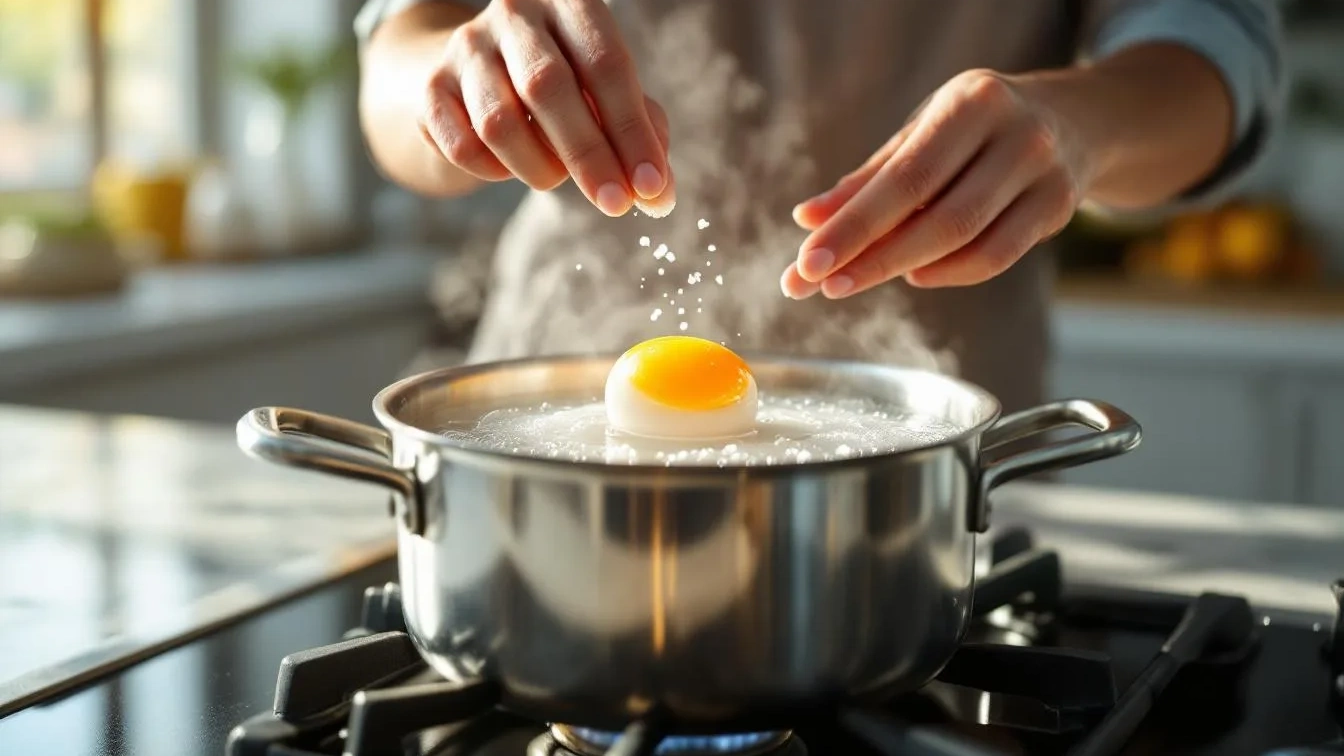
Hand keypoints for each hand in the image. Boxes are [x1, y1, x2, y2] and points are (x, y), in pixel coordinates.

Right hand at [419, 0, 673, 215]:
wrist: (481, 73)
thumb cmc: (567, 85)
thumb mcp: (609, 94)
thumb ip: (642, 134)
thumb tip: (658, 197)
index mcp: (570, 2)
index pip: (606, 64)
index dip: (631, 132)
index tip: (651, 188)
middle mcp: (514, 12)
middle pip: (548, 88)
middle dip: (588, 156)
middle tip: (615, 206)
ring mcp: (466, 46)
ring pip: (499, 123)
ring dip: (539, 167)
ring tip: (556, 176)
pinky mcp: (431, 86)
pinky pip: (463, 146)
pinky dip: (494, 172)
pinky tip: (511, 167)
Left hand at [782, 69, 1091, 297]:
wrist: (1073, 118)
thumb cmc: (975, 127)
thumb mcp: (922, 133)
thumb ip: (868, 178)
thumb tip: (808, 219)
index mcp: (972, 103)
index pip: (904, 178)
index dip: (853, 226)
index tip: (807, 262)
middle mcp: (1016, 135)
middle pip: (936, 217)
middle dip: (870, 258)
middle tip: (816, 285)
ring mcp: (1045, 174)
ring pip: (967, 241)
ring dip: (901, 269)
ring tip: (852, 280)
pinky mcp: (1060, 208)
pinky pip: (996, 257)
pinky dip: (948, 273)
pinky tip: (914, 274)